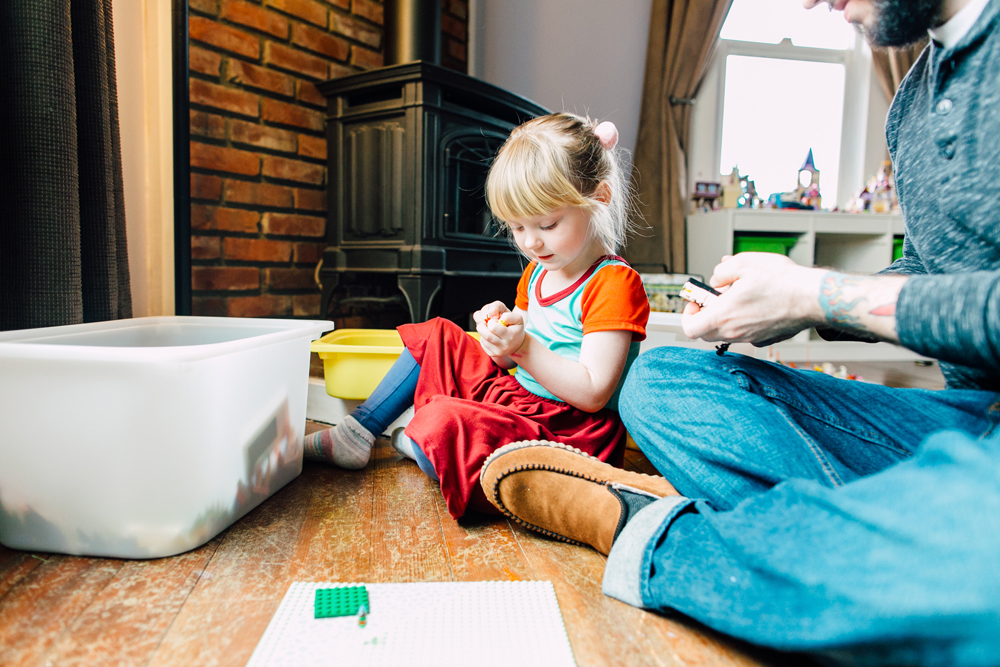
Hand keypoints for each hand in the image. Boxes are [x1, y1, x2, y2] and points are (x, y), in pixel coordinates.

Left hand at [474, 305, 525, 357]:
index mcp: (510, 336)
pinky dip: (484, 337)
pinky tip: (491, 335)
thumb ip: (507, 314)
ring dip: (484, 331)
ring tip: (490, 329)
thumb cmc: (515, 327)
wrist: (518, 343)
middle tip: (487, 322)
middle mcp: (504, 346)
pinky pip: (483, 343)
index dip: (491, 321)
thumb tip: (492, 315)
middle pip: (486, 335)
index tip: (495, 319)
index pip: (493, 327)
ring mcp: (498, 352)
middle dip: (483, 326)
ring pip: (483, 339)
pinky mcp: (492, 354)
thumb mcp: (517, 317)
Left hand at [682, 253, 823, 344]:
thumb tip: (716, 279)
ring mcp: (750, 337)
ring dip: (725, 317)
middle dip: (705, 315)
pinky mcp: (765, 338)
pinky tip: (755, 306)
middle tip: (715, 298)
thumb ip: (722, 271)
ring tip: (738, 296)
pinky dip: (743, 323)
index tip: (696, 302)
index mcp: (724, 315)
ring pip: (726, 333)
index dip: (688, 315)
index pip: (690, 329)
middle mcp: (735, 332)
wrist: (813, 297)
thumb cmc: (783, 281)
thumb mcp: (744, 263)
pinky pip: (745, 334)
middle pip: (706, 333)